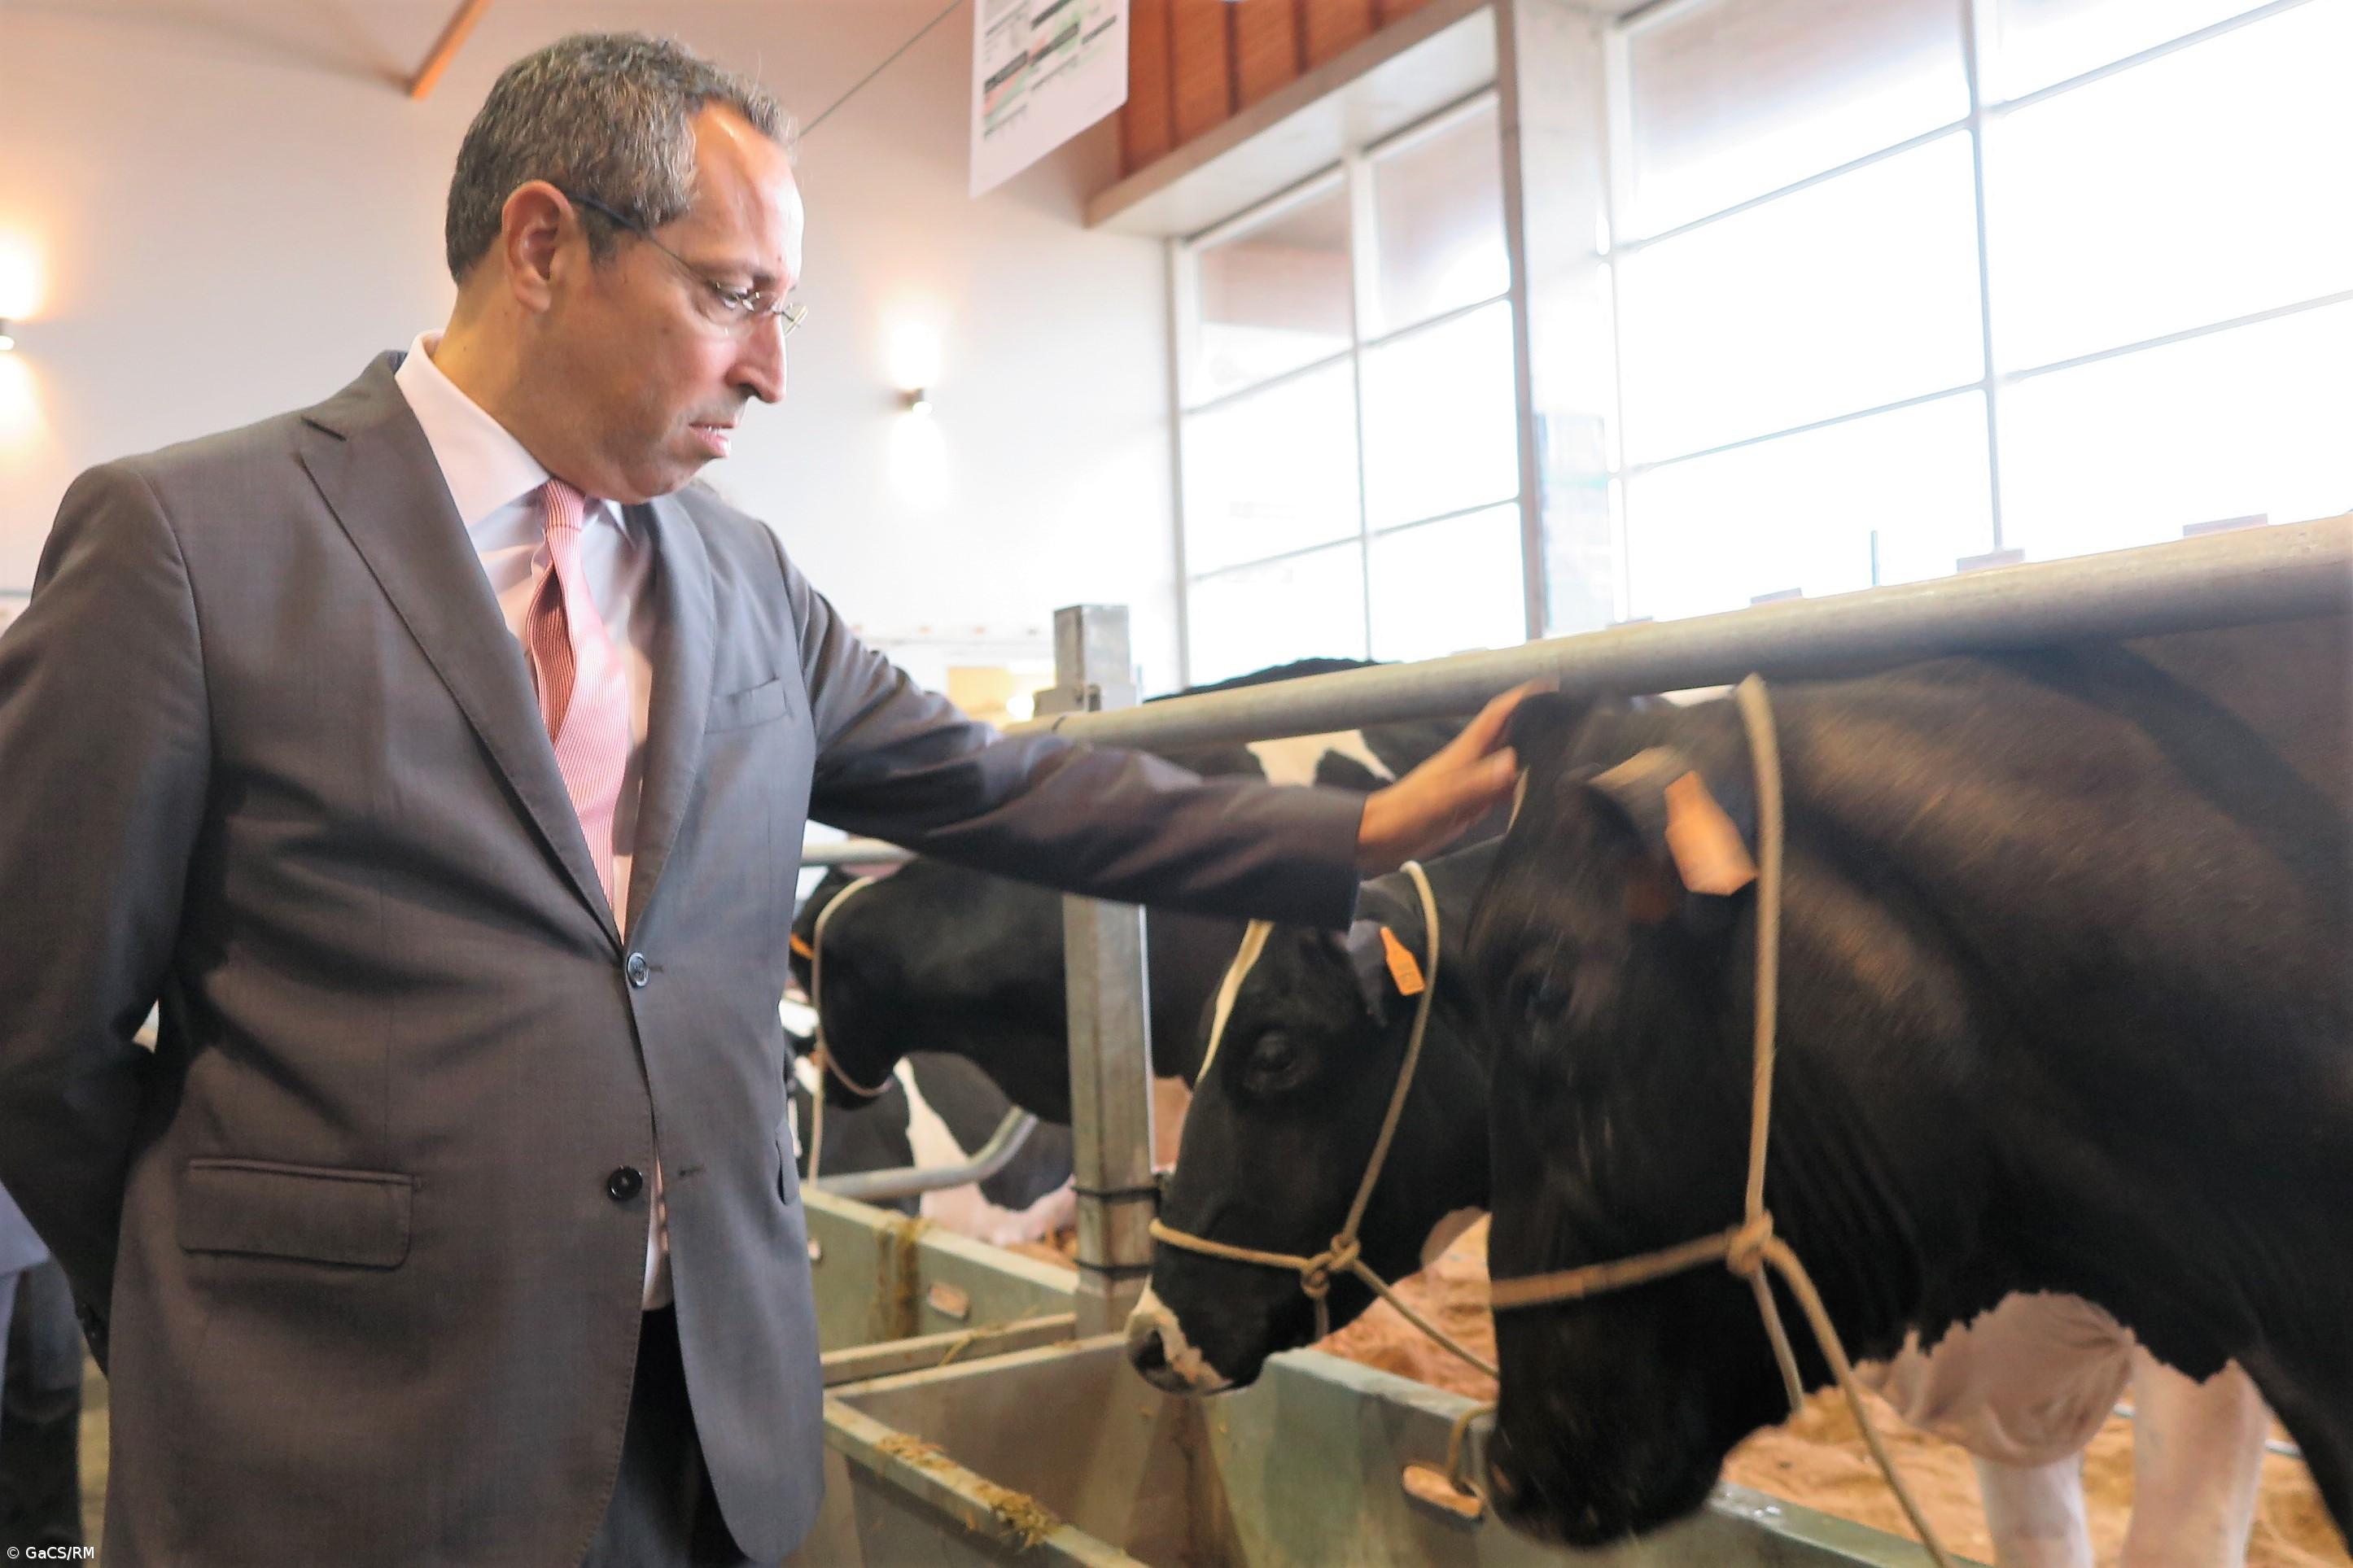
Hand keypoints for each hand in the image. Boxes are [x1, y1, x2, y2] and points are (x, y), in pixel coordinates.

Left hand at [1355, 682, 1548, 873]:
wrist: (1377, 839)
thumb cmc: (1403, 816)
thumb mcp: (1441, 800)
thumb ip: (1475, 784)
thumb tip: (1512, 763)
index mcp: (1465, 753)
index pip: (1499, 715)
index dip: (1524, 698)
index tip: (1552, 686)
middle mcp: (1472, 763)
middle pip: (1509, 734)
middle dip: (1537, 722)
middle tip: (1571, 719)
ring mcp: (1472, 783)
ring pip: (1509, 760)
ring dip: (1533, 752)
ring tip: (1566, 750)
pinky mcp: (1470, 804)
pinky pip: (1502, 789)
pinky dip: (1521, 785)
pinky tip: (1537, 791)